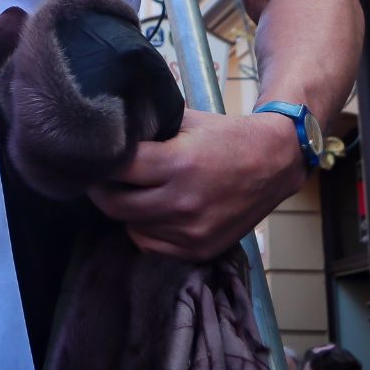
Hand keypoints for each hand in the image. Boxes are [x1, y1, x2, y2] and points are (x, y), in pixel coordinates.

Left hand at [87, 109, 306, 260]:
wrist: (275, 163)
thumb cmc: (226, 136)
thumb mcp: (186, 121)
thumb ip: (150, 129)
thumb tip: (109, 132)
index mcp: (179, 163)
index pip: (118, 170)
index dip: (101, 163)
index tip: (94, 157)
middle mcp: (184, 201)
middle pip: (115, 204)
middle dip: (102, 189)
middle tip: (101, 177)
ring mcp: (192, 230)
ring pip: (131, 226)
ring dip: (124, 210)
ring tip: (129, 192)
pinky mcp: (199, 249)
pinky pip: (150, 244)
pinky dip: (143, 229)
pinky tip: (150, 211)